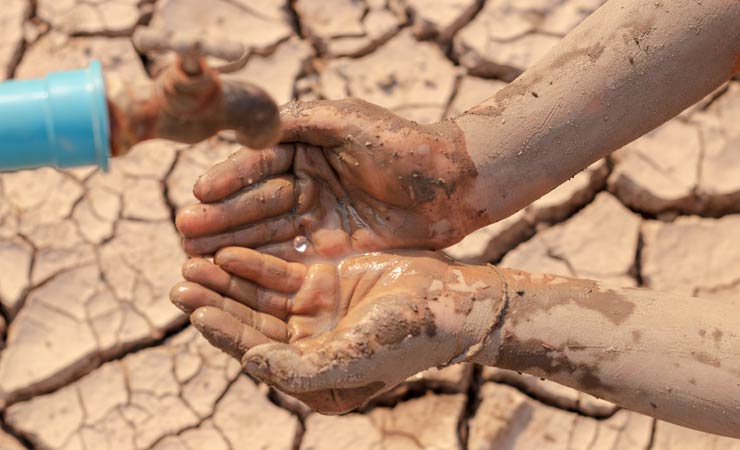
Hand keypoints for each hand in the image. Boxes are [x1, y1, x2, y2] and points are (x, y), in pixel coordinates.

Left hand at [169, 248, 500, 413]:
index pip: (259, 354)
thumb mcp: (356, 357)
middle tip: (182, 285)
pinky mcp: (320, 284)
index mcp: (312, 380)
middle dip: (216, 304)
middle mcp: (306, 349)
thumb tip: (249, 363)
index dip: (227, 334)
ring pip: (258, 298)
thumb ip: (302, 369)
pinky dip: (253, 264)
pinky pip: (279, 274)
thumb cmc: (407, 336)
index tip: (197, 313)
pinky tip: (229, 252)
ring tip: (194, 263)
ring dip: (227, 282)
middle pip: (250, 324)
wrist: (447, 300)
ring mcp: (311, 314)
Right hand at [175, 98, 486, 258]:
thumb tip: (251, 126)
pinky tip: (231, 273)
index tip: (200, 192)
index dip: (231, 179)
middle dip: (222, 217)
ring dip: (232, 245)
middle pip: (256, 202)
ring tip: (195, 255)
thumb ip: (299, 123)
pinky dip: (261, 266)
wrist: (452, 186)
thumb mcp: (347, 122)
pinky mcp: (330, 249)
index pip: (259, 164)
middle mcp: (305, 182)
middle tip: (185, 231)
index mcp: (305, 147)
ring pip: (266, 233)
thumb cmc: (402, 147)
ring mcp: (316, 218)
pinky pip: (290, 258)